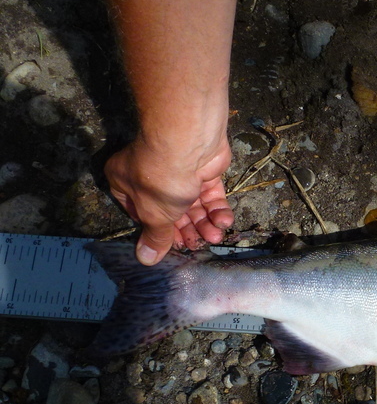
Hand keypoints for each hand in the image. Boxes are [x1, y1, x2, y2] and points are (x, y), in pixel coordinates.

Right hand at [104, 136, 234, 264]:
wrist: (188, 143)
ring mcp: (179, 172)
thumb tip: (145, 260)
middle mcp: (150, 176)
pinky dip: (217, 209)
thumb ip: (155, 237)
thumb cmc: (161, 180)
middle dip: (187, 230)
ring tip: (215, 237)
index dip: (158, 232)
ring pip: (193, 204)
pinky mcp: (203, 170)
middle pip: (170, 211)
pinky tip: (224, 221)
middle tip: (199, 245)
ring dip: (205, 223)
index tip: (173, 247)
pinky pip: (209, 194)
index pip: (140, 214)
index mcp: (126, 183)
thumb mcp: (155, 214)